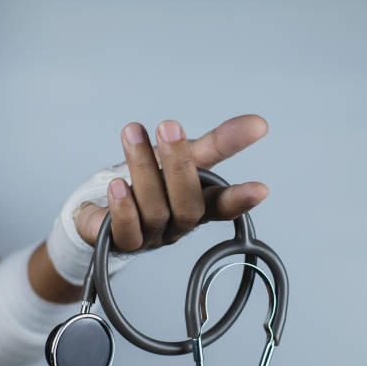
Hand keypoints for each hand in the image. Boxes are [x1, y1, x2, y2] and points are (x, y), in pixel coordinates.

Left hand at [74, 115, 268, 251]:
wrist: (105, 203)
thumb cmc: (154, 180)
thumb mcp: (187, 156)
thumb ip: (221, 142)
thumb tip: (260, 123)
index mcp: (199, 205)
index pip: (223, 205)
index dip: (240, 199)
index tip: (260, 189)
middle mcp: (177, 224)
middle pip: (187, 205)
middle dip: (178, 164)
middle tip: (168, 127)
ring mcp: (151, 236)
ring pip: (155, 210)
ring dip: (143, 169)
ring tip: (132, 133)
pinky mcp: (122, 242)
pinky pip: (127, 232)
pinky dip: (124, 208)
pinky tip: (117, 185)